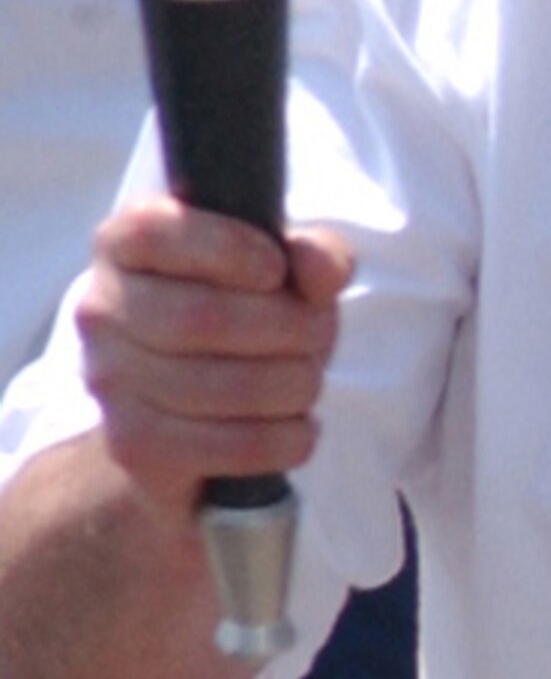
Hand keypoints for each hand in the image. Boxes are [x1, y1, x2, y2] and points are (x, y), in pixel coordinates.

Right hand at [74, 196, 352, 517]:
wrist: (202, 403)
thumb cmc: (253, 308)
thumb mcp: (291, 266)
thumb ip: (315, 252)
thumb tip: (321, 269)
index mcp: (129, 241)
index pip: (154, 232)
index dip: (226, 248)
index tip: (277, 270)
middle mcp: (102, 307)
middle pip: (199, 317)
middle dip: (286, 327)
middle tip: (319, 332)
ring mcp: (107, 379)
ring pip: (213, 386)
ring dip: (290, 384)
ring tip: (308, 378)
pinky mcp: (131, 443)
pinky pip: (217, 445)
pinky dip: (277, 439)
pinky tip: (298, 428)